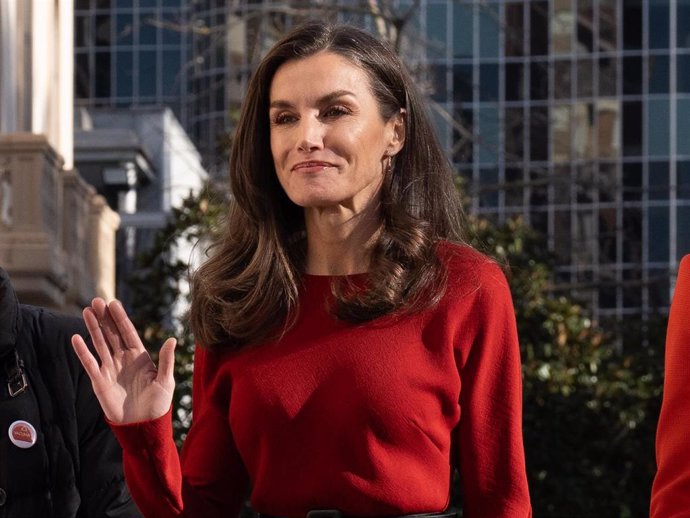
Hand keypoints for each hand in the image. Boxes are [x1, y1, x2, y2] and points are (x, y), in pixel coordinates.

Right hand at [71, 297, 176, 423]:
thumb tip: (172, 340)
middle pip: (112, 334)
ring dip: (93, 328)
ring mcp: (110, 369)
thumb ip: (166, 360)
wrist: (143, 426)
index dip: (120, 318)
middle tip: (96, 300)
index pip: (128, 332)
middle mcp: (123, 359)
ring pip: (100, 344)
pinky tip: (76, 338)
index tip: (114, 303)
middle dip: (105, 318)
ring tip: (86, 311)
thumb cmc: (158, 404)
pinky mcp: (100, 381)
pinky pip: (90, 363)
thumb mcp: (166, 381)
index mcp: (140, 356)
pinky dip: (83, 352)